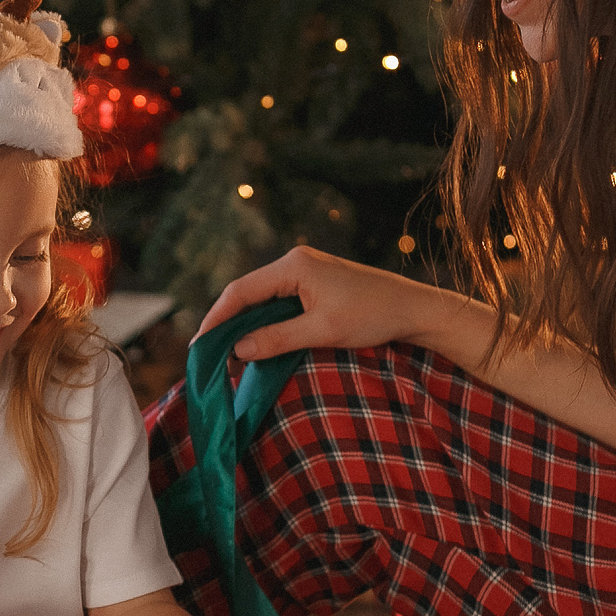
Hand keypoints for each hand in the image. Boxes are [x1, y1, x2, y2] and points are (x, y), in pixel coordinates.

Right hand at [194, 245, 441, 364]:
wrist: (414, 309)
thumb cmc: (373, 316)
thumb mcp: (322, 331)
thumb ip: (277, 338)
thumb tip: (237, 349)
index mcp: (294, 266)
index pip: (241, 291)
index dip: (216, 319)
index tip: (201, 345)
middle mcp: (295, 261)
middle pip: (247, 291)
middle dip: (226, 322)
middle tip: (209, 354)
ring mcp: (306, 270)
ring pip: (262, 297)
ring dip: (245, 323)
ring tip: (228, 352)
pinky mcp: (315, 283)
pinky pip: (278, 300)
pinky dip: (264, 321)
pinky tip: (257, 341)